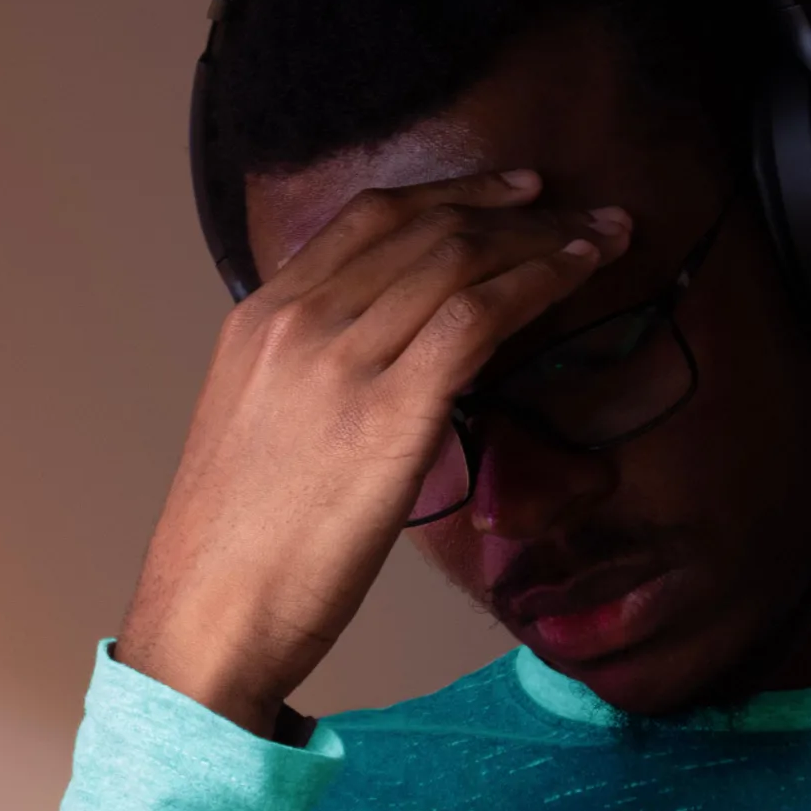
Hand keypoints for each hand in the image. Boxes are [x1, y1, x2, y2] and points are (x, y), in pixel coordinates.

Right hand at [116, 170, 631, 734]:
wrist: (208, 616)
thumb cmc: (236, 552)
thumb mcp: (257, 431)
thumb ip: (310, 378)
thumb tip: (382, 370)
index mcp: (259, 319)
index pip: (367, 220)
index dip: (451, 194)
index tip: (510, 194)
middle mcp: (298, 321)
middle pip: (424, 228)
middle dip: (515, 211)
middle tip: (581, 212)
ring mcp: (342, 361)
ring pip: (458, 260)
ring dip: (543, 241)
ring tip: (601, 241)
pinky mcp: (390, 412)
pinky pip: (478, 317)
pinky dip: (536, 284)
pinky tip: (576, 280)